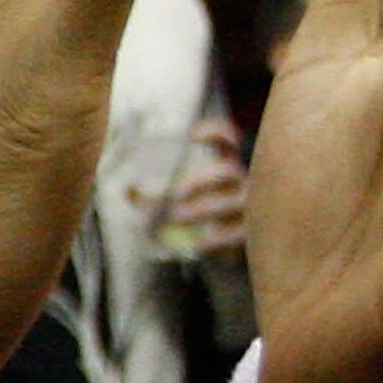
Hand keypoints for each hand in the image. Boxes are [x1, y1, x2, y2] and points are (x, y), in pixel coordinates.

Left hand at [156, 115, 248, 257]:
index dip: (217, 132)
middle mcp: (246, 182)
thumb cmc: (213, 218)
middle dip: (198, 180)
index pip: (230, 140)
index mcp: (231, 167)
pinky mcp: (253, 234)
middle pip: (225, 170)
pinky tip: (198, 245)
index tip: (193, 134)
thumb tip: (129, 192)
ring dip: (202, 208)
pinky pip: (236, 234)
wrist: (243, 250)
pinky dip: (215, 239)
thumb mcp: (192, 201)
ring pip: (230, 202)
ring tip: (178, 217)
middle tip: (176, 193)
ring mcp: (253, 208)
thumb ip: (161, 194)